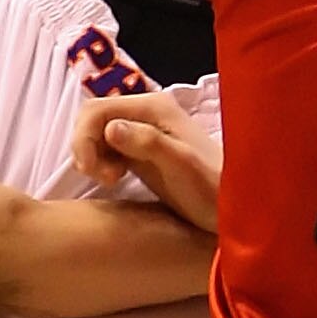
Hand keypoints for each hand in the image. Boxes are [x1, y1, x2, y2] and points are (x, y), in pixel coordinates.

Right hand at [71, 91, 222, 236]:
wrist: (231, 210)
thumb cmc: (209, 189)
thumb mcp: (179, 166)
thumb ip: (147, 143)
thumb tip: (109, 128)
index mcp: (154, 108)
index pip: (98, 109)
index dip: (85, 138)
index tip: (94, 172)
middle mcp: (146, 112)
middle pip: (93, 117)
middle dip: (86, 147)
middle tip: (103, 178)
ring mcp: (143, 129)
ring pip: (97, 132)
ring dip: (93, 156)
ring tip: (112, 181)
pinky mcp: (141, 149)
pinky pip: (106, 146)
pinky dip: (101, 162)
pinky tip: (116, 179)